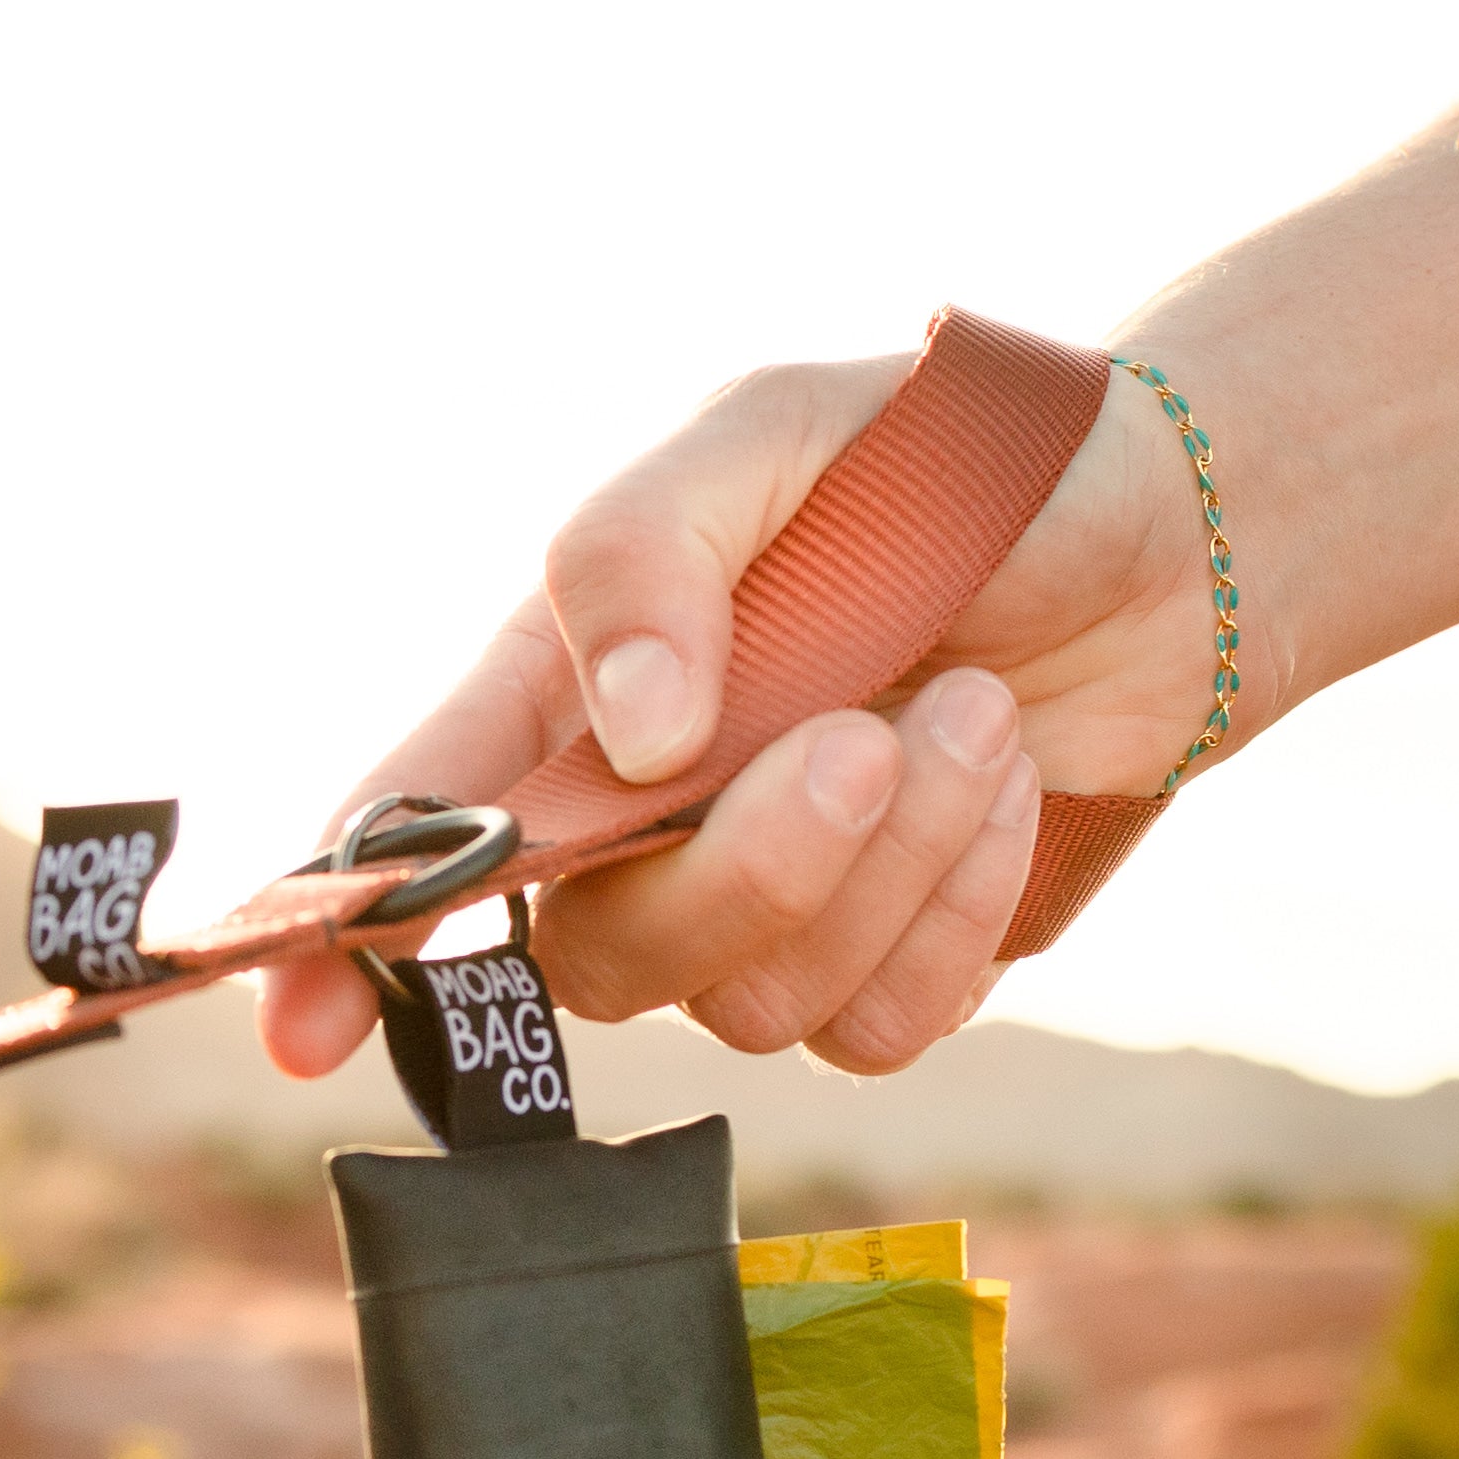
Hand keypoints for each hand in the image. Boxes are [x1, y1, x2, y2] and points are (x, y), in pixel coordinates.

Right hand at [255, 345, 1228, 1079]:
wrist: (1159, 528)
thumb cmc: (942, 460)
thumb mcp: (774, 430)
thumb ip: (646, 552)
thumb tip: (620, 744)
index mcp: (567, 687)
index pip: (414, 832)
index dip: (339, 939)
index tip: (300, 1023)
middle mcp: (637, 820)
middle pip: (600, 957)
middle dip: (751, 865)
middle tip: (872, 731)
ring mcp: (757, 903)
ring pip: (748, 1004)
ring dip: (888, 863)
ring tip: (979, 712)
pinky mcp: (879, 962)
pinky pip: (877, 1027)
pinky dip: (956, 914)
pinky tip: (1002, 790)